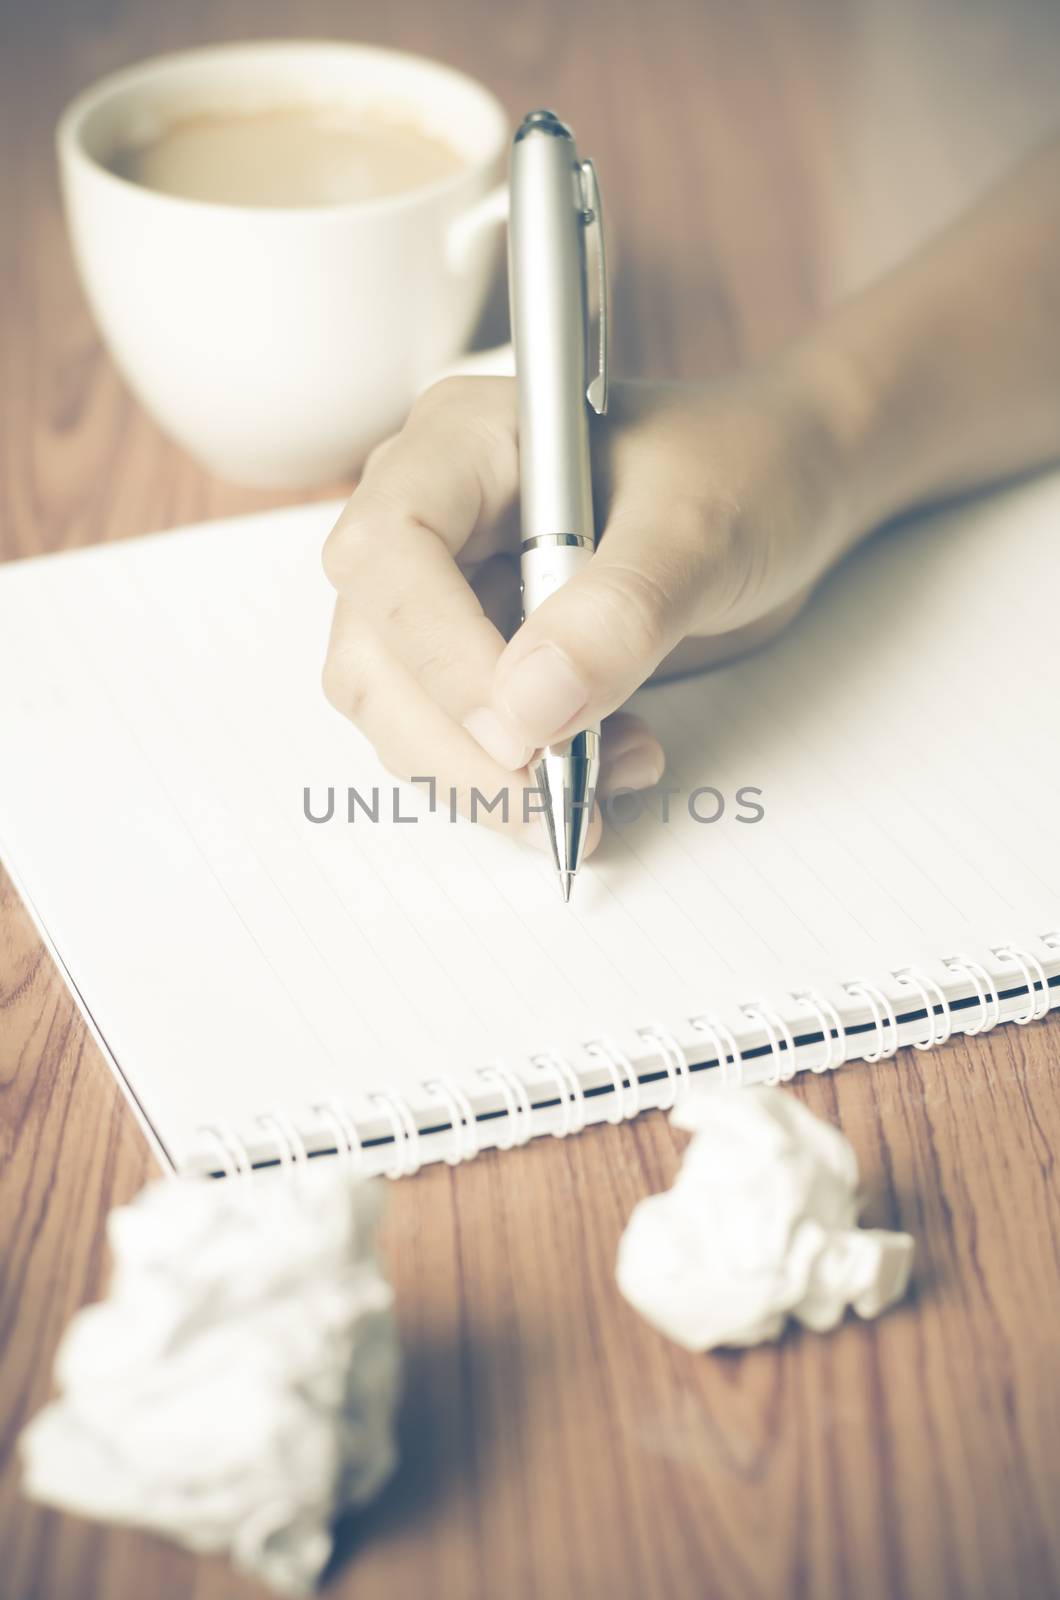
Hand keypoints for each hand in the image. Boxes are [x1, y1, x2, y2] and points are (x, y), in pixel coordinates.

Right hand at [322, 364, 852, 852]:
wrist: (791, 490)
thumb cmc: (748, 468)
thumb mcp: (700, 529)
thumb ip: (618, 613)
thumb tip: (528, 709)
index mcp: (464, 444)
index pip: (387, 550)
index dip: (438, 652)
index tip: (523, 728)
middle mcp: (436, 518)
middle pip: (374, 653)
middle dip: (456, 745)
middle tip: (552, 797)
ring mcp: (452, 594)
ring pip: (402, 715)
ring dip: (491, 778)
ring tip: (610, 773)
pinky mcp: (486, 659)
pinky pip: (462, 741)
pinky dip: (523, 779)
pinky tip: (611, 760)